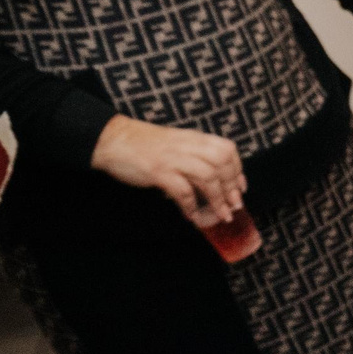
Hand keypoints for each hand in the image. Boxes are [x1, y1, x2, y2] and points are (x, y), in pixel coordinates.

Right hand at [90, 116, 245, 227]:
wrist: (112, 139)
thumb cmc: (144, 145)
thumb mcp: (176, 143)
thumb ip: (195, 155)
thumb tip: (216, 179)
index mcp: (193, 138)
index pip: (227, 149)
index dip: (238, 170)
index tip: (240, 187)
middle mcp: (186, 146)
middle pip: (222, 163)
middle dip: (232, 187)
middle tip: (234, 205)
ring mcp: (173, 158)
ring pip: (207, 177)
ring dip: (217, 199)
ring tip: (221, 215)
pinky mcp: (158, 171)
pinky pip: (182, 191)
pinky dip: (190, 205)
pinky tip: (192, 214)